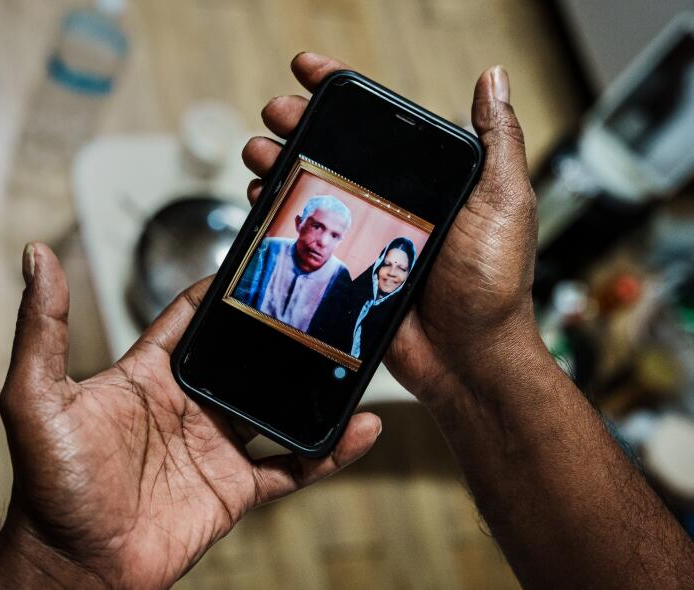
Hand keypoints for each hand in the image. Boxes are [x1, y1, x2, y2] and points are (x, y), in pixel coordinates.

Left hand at [0, 243, 380, 588]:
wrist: (76, 566)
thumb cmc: (49, 485)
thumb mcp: (37, 397)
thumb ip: (43, 326)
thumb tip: (38, 255)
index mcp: (150, 374)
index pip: (193, 318)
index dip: (222, 289)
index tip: (259, 262)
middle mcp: (189, 404)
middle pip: (247, 358)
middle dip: (281, 332)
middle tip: (321, 303)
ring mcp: (217, 445)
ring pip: (278, 407)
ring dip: (313, 387)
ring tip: (351, 359)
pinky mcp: (237, 487)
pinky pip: (294, 465)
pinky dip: (330, 451)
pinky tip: (362, 430)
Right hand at [242, 52, 544, 410]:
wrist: (467, 358)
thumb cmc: (492, 284)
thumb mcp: (504, 203)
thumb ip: (497, 142)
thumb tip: (494, 78)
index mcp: (427, 183)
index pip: (379, 126)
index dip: (341, 93)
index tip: (308, 70)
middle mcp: (394, 203)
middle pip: (335, 152)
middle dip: (298, 124)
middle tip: (274, 113)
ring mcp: (367, 236)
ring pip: (314, 190)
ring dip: (281, 164)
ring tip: (259, 153)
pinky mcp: (346, 270)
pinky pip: (308, 235)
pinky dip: (283, 215)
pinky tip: (266, 201)